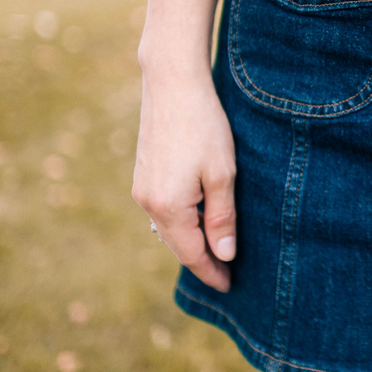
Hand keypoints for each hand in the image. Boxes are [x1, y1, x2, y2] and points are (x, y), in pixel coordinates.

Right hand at [132, 70, 236, 291]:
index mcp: (168, 207)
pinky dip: (181, 222)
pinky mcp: (143, 174)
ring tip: (216, 252)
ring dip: (191, 241)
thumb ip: (222, 218)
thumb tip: (223, 255)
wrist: (173, 84)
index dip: (212, 273)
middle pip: (178, 245)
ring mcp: (141, 188)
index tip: (230, 286)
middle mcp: (147, 203)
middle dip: (202, 261)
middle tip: (227, 276)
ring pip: (169, 228)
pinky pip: (163, 211)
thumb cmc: (204, 126)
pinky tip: (199, 220)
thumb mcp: (222, 174)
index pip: (192, 254)